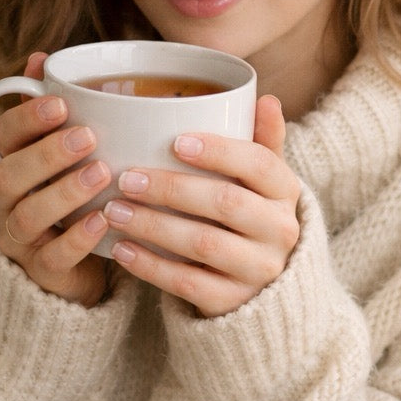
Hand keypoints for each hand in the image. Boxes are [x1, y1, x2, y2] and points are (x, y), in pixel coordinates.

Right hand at [0, 53, 112, 305]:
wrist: (82, 265)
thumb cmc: (77, 196)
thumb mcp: (70, 152)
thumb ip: (58, 110)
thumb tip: (42, 58)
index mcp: (11, 164)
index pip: (2, 136)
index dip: (26, 118)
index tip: (61, 104)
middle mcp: (4, 201)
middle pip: (7, 175)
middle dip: (46, 154)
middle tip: (88, 136)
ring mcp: (20, 239)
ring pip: (26, 216)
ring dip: (65, 192)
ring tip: (102, 173)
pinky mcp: (43, 272)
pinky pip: (53, 257)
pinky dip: (78, 237)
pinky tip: (103, 219)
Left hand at [103, 95, 300, 317]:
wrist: (263, 287)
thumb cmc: (251, 217)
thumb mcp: (263, 182)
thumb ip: (262, 142)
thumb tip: (265, 98)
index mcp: (286, 192)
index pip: (259, 164)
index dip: (219, 151)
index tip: (176, 141)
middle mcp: (280, 231)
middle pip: (226, 203)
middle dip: (172, 188)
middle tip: (126, 177)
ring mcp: (259, 270)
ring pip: (204, 244)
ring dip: (154, 225)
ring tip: (115, 209)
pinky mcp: (234, 302)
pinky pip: (189, 284)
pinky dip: (151, 266)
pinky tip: (121, 249)